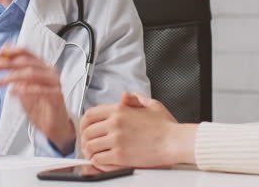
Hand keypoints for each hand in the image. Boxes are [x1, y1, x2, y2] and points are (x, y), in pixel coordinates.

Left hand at [0, 45, 73, 152]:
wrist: (53, 123)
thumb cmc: (38, 103)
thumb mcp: (22, 84)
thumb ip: (14, 68)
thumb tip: (3, 49)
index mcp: (41, 65)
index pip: (25, 52)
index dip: (8, 53)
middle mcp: (49, 70)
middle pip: (26, 61)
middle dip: (5, 63)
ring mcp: (54, 82)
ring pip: (31, 73)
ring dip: (12, 76)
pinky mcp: (56, 95)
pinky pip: (40, 90)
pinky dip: (25, 89)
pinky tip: (13, 91)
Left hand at [80, 92, 196, 169]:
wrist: (174, 141)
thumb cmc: (166, 126)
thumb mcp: (151, 105)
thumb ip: (136, 99)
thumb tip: (125, 96)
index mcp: (120, 110)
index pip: (90, 115)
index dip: (84, 124)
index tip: (85, 130)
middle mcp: (115, 123)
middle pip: (87, 132)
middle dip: (85, 140)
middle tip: (89, 145)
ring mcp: (116, 140)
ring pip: (90, 147)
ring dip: (90, 152)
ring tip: (94, 155)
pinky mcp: (120, 156)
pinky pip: (99, 160)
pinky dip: (97, 162)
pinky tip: (102, 162)